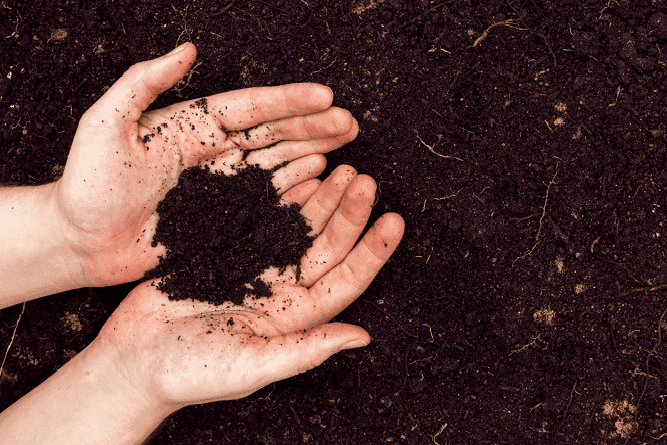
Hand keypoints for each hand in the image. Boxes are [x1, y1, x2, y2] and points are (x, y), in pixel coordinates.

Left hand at [55, 42, 357, 286]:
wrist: (79, 241)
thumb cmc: (87, 183)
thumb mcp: (106, 124)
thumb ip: (143, 83)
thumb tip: (186, 50)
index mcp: (193, 126)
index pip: (250, 108)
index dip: (289, 101)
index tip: (325, 95)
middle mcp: (215, 152)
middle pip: (274, 133)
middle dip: (314, 125)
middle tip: (350, 122)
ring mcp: (223, 187)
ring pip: (278, 163)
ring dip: (314, 151)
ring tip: (347, 143)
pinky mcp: (225, 220)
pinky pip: (267, 202)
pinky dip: (297, 190)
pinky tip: (321, 179)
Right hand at [89, 166, 403, 408]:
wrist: (134, 358)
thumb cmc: (192, 373)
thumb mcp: (253, 365)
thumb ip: (307, 349)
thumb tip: (363, 337)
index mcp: (297, 317)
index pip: (347, 279)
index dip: (373, 251)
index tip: (395, 220)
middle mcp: (284, 289)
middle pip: (328, 245)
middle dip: (349, 212)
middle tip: (366, 179)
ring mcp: (258, 267)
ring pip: (299, 226)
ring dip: (322, 198)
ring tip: (342, 167)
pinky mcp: (229, 249)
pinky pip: (262, 216)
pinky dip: (281, 194)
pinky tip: (298, 173)